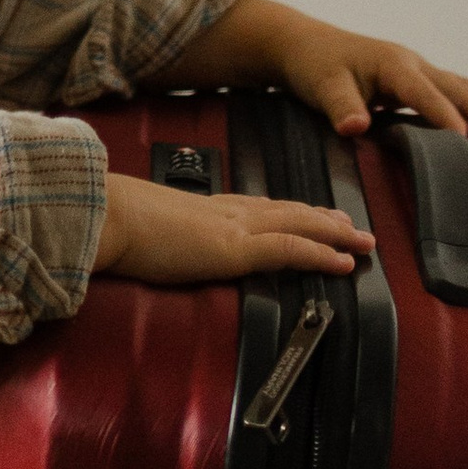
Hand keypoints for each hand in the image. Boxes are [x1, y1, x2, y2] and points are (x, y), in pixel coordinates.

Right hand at [95, 172, 370, 284]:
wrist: (104, 217)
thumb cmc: (110, 224)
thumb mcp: (141, 230)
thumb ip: (157, 239)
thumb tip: (148, 250)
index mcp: (204, 209)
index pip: (259, 207)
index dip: (289, 212)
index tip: (310, 214)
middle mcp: (226, 212)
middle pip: (287, 211)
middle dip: (323, 218)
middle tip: (352, 226)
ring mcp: (234, 227)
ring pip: (300, 224)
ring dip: (336, 233)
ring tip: (363, 242)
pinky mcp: (236, 248)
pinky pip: (292, 249)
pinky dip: (322, 253)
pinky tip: (344, 261)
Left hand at [163, 0, 467, 154]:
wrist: (305, 45)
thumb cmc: (313, 67)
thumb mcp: (322, 86)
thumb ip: (340, 107)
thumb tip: (355, 127)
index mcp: (393, 65)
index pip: (424, 94)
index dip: (444, 116)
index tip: (463, 139)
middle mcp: (413, 65)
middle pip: (460, 90)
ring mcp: (418, 71)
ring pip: (464, 90)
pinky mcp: (416, 81)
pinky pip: (455, 94)